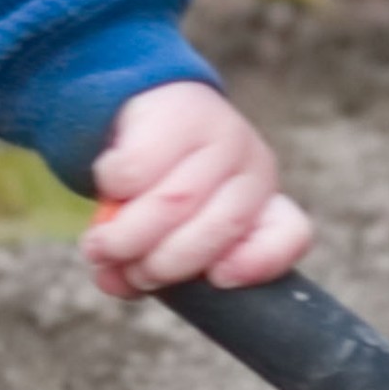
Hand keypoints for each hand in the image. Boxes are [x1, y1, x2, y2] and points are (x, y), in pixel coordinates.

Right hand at [81, 83, 311, 298]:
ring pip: (176, 201)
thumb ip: (152, 262)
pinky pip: (139, 168)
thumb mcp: (172, 229)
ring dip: (128, 237)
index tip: (219, 279)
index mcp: (263, 204)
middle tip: (126, 270)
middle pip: (221, 227)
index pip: (288, 233)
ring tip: (99, 248)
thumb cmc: (163, 185)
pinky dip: (114, 189)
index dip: (259, 261)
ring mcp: (222, 134)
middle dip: (165, 264)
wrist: (150, 108)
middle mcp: (254, 168)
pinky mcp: (179, 113)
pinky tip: (108, 188)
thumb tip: (113, 281)